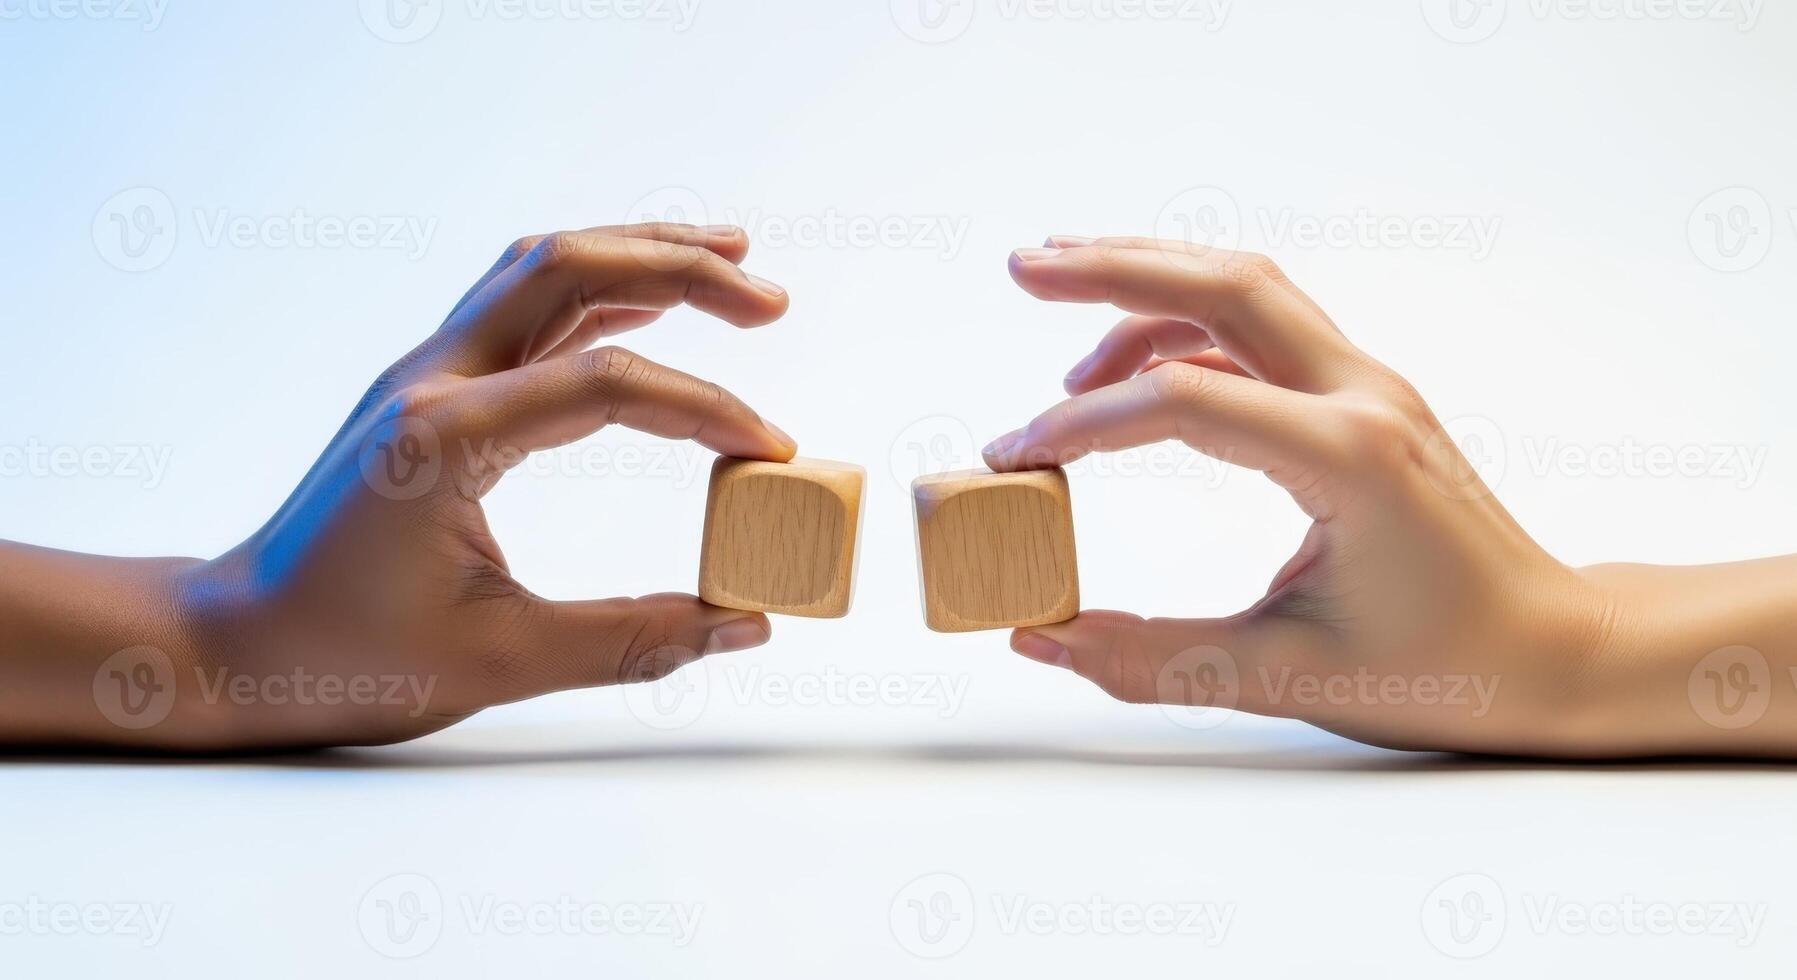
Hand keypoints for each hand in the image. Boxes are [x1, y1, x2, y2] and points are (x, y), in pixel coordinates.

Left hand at [164, 224, 796, 748]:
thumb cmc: (345, 657)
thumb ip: (633, 639)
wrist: (234, 644)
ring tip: (730, 256)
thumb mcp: (499, 661)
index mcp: (443, 440)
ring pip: (541, 266)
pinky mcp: (427, 387)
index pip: (603, 383)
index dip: (703, 406)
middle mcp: (430, 380)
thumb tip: (744, 624)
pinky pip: (520, 304)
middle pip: (569, 270)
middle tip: (771, 299)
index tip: (770, 450)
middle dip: (682, 268)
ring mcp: (423, 373)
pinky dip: (596, 287)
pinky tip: (647, 303)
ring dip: (639, 252)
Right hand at [985, 236, 1621, 755]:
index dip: (1085, 426)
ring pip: (1247, 289)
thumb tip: (1042, 638)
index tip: (1017, 460)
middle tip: (1022, 266)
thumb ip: (1153, 659)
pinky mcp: (1363, 398)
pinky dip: (1189, 326)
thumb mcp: (1288, 678)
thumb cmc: (1445, 669)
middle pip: (1224, 284)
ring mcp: (1369, 386)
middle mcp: (1361, 397)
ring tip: (1056, 291)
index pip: (1185, 401)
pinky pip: (1264, 330)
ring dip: (1150, 278)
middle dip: (1113, 266)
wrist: (1554, 650)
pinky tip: (1132, 369)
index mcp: (1346, 459)